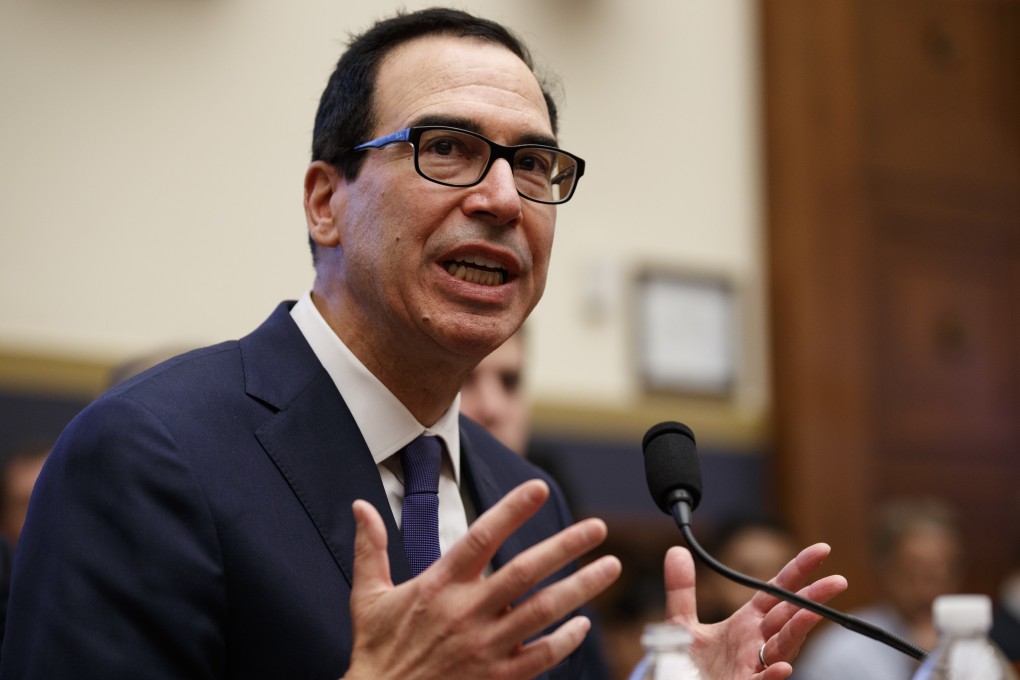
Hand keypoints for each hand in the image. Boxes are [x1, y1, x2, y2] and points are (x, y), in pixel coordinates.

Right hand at [343, 479, 620, 679]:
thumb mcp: (367, 596)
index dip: (511, 511)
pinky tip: (583, 625)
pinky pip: (539, 657)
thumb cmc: (376, 651)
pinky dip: (564, 641)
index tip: (538, 488)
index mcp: (439, 586)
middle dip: (565, 547)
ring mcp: (485, 647)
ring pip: (543, 612)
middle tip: (597, 528)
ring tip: (610, 567)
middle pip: (525, 572)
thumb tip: (360, 507)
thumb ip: (370, 548)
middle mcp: (467, 612)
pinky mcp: (496, 678)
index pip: (480, 537)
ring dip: (581, 588)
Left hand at [663, 543, 847, 678]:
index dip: (797, 570)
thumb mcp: (682, 623)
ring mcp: (754, 666)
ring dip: (800, 629)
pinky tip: (783, 666)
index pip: (777, 592)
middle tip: (837, 580)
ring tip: (815, 611)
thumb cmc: (690, 665)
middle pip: (788, 615)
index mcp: (747, 624)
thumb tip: (676, 551)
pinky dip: (773, 674)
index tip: (821, 550)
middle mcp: (756, 643)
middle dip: (812, 597)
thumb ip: (682, 590)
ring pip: (783, 645)